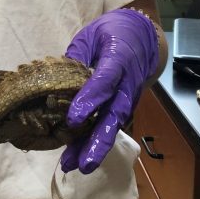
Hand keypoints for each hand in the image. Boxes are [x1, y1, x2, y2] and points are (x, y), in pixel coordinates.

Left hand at [60, 9, 159, 173]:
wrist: (144, 37)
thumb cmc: (112, 33)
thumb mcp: (91, 35)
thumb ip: (75, 57)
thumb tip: (55, 80)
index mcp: (118, 58)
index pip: (104, 81)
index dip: (90, 100)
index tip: (73, 119)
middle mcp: (127, 82)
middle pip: (114, 114)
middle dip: (98, 140)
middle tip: (82, 163)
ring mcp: (128, 96)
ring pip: (113, 125)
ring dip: (94, 147)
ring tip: (74, 165)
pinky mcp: (125, 105)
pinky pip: (110, 125)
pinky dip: (95, 141)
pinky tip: (78, 156)